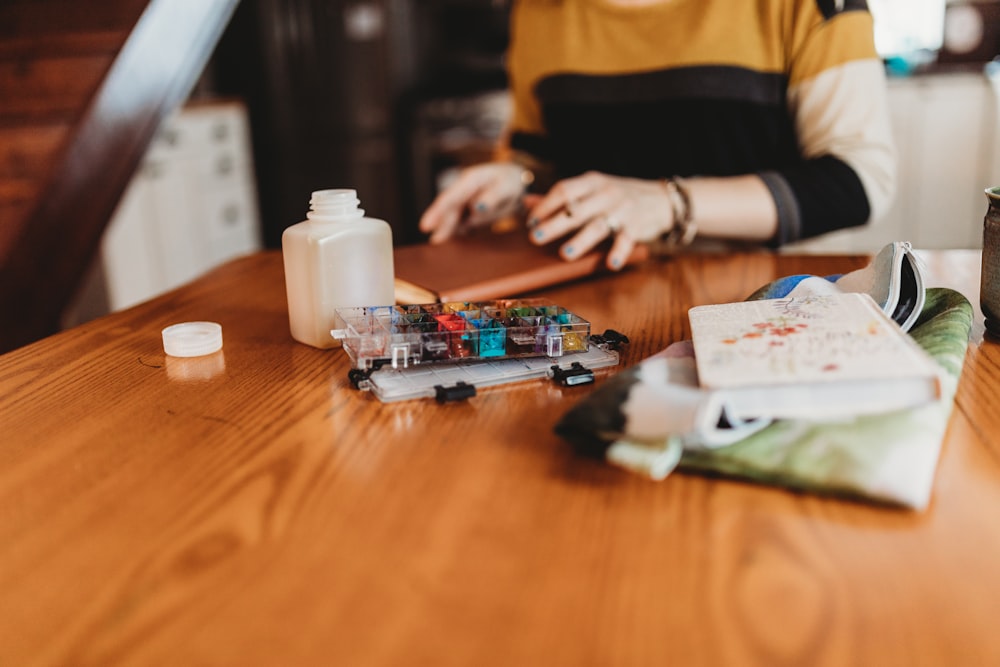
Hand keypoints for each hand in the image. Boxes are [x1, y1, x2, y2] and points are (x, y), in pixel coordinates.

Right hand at [419, 162, 531, 243]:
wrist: (513, 183)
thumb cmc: (509, 183)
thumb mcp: (506, 187)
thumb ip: (492, 197)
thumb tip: (477, 207)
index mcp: (470, 180)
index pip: (451, 197)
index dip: (437, 211)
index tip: (426, 226)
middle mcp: (463, 191)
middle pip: (449, 210)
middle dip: (441, 226)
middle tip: (434, 242)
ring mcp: (463, 202)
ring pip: (452, 219)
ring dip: (445, 231)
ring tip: (438, 244)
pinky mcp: (466, 212)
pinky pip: (459, 224)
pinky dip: (454, 233)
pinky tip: (449, 243)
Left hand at [527, 171, 672, 269]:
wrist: (659, 199)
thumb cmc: (615, 196)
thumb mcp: (590, 190)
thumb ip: (561, 198)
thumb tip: (526, 202)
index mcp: (591, 182)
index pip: (564, 190)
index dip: (545, 205)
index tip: (530, 221)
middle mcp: (606, 193)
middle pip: (576, 209)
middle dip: (555, 224)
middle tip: (535, 237)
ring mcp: (622, 209)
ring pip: (598, 225)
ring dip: (581, 240)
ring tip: (565, 254)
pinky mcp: (637, 226)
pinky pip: (626, 240)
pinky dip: (619, 252)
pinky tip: (610, 265)